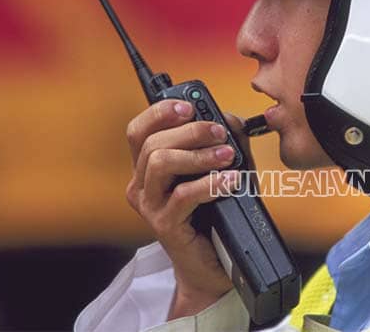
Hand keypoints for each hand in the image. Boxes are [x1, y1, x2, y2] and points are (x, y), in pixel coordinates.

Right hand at [124, 99, 243, 317]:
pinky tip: (230, 180)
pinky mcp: (164, 225)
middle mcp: (142, 185)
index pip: (139, 131)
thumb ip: (224, 141)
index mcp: (148, 167)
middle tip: (220, 133)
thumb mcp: (224, 167)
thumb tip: (228, 118)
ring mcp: (150, 206)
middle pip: (152, 143)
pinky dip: (210, 183)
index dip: (160, 112)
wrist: (216, 263)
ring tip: (227, 156)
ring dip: (197, 154)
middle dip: (190, 131)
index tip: (188, 106)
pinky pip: (183, 194)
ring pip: (160, 163)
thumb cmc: (218, 212)